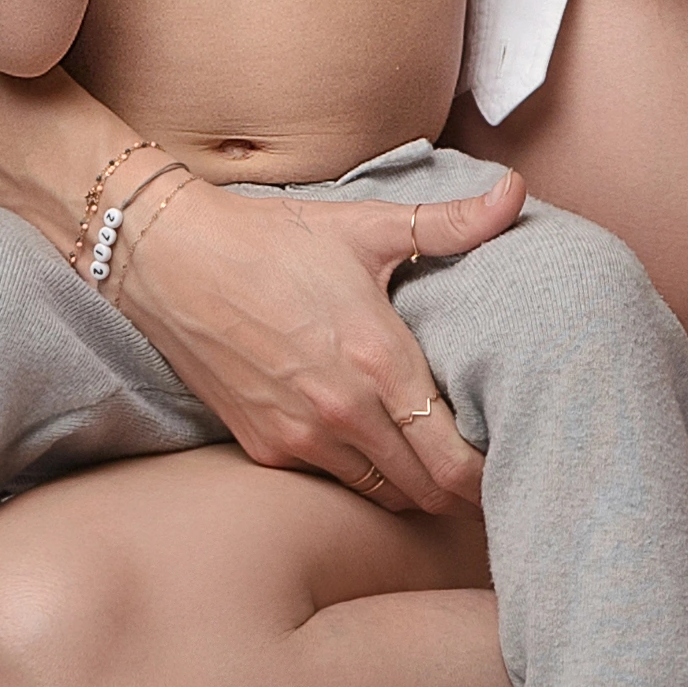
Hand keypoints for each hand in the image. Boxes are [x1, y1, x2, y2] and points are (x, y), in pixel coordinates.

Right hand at [105, 161, 523, 513]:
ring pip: (381, 493)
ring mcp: (300, 437)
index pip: (454, 458)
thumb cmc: (273, 238)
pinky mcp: (265, 447)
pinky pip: (332, 480)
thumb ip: (450, 223)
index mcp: (380, 360)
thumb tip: (517, 193)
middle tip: (490, 478)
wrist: (170, 260)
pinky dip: (362, 474)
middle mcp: (344, 412)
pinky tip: (378, 448)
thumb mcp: (368, 225)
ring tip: (439, 465)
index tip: (513, 464)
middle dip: (462, 492)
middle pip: (426, 492)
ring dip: (413, 487)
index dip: (490, 476)